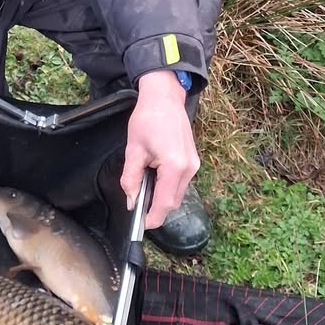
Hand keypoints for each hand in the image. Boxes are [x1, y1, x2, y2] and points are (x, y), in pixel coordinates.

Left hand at [121, 70, 199, 229]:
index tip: (141, 226)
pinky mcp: (193, 161)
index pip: (165, 202)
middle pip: (173, 201)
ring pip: (178, 193)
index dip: (153, 217)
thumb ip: (130, 178)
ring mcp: (194, 164)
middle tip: (137, 205)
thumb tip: (130, 200)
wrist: (164, 98)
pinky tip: (154, 178)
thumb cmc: (147, 119)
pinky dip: (168, 186)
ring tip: (143, 189)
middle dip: (156, 208)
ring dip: (162, 196)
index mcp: (174, 165)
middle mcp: (189, 168)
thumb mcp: (133, 149)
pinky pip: (181, 182)